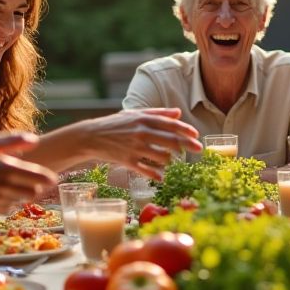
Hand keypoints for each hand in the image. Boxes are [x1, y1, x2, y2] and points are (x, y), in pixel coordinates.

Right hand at [0, 131, 55, 213]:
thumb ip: (13, 141)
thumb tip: (35, 141)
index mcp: (8, 170)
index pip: (40, 178)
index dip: (48, 178)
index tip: (53, 178)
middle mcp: (6, 189)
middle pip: (33, 193)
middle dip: (36, 187)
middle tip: (34, 181)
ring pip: (20, 201)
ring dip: (22, 195)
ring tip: (13, 185)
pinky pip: (6, 208)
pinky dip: (7, 201)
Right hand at [83, 108, 201, 177]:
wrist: (91, 136)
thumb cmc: (115, 124)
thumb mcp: (135, 113)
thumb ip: (157, 113)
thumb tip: (178, 113)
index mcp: (143, 119)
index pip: (170, 124)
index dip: (186, 130)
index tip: (196, 135)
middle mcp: (141, 133)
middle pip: (171, 141)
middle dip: (187, 145)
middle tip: (198, 149)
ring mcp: (135, 148)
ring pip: (162, 157)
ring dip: (170, 160)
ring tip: (170, 160)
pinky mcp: (127, 161)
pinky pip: (147, 170)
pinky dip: (156, 175)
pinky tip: (161, 177)